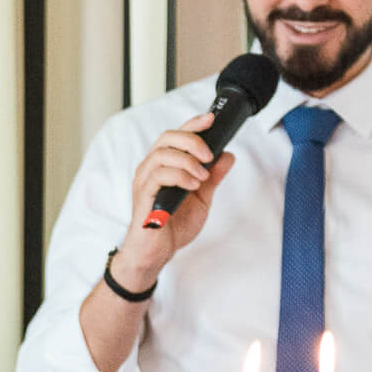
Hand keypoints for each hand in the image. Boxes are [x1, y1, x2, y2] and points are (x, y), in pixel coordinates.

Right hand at [105, 115, 235, 295]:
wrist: (157, 252)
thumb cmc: (173, 226)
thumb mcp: (201, 198)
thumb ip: (212, 177)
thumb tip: (227, 155)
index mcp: (164, 165)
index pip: (175, 135)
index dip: (193, 124)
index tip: (211, 119)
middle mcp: (151, 168)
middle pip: (167, 137)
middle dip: (192, 140)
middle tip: (209, 155)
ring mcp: (145, 180)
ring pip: (162, 153)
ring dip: (188, 161)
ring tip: (202, 177)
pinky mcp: (143, 195)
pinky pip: (159, 175)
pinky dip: (180, 176)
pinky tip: (192, 186)